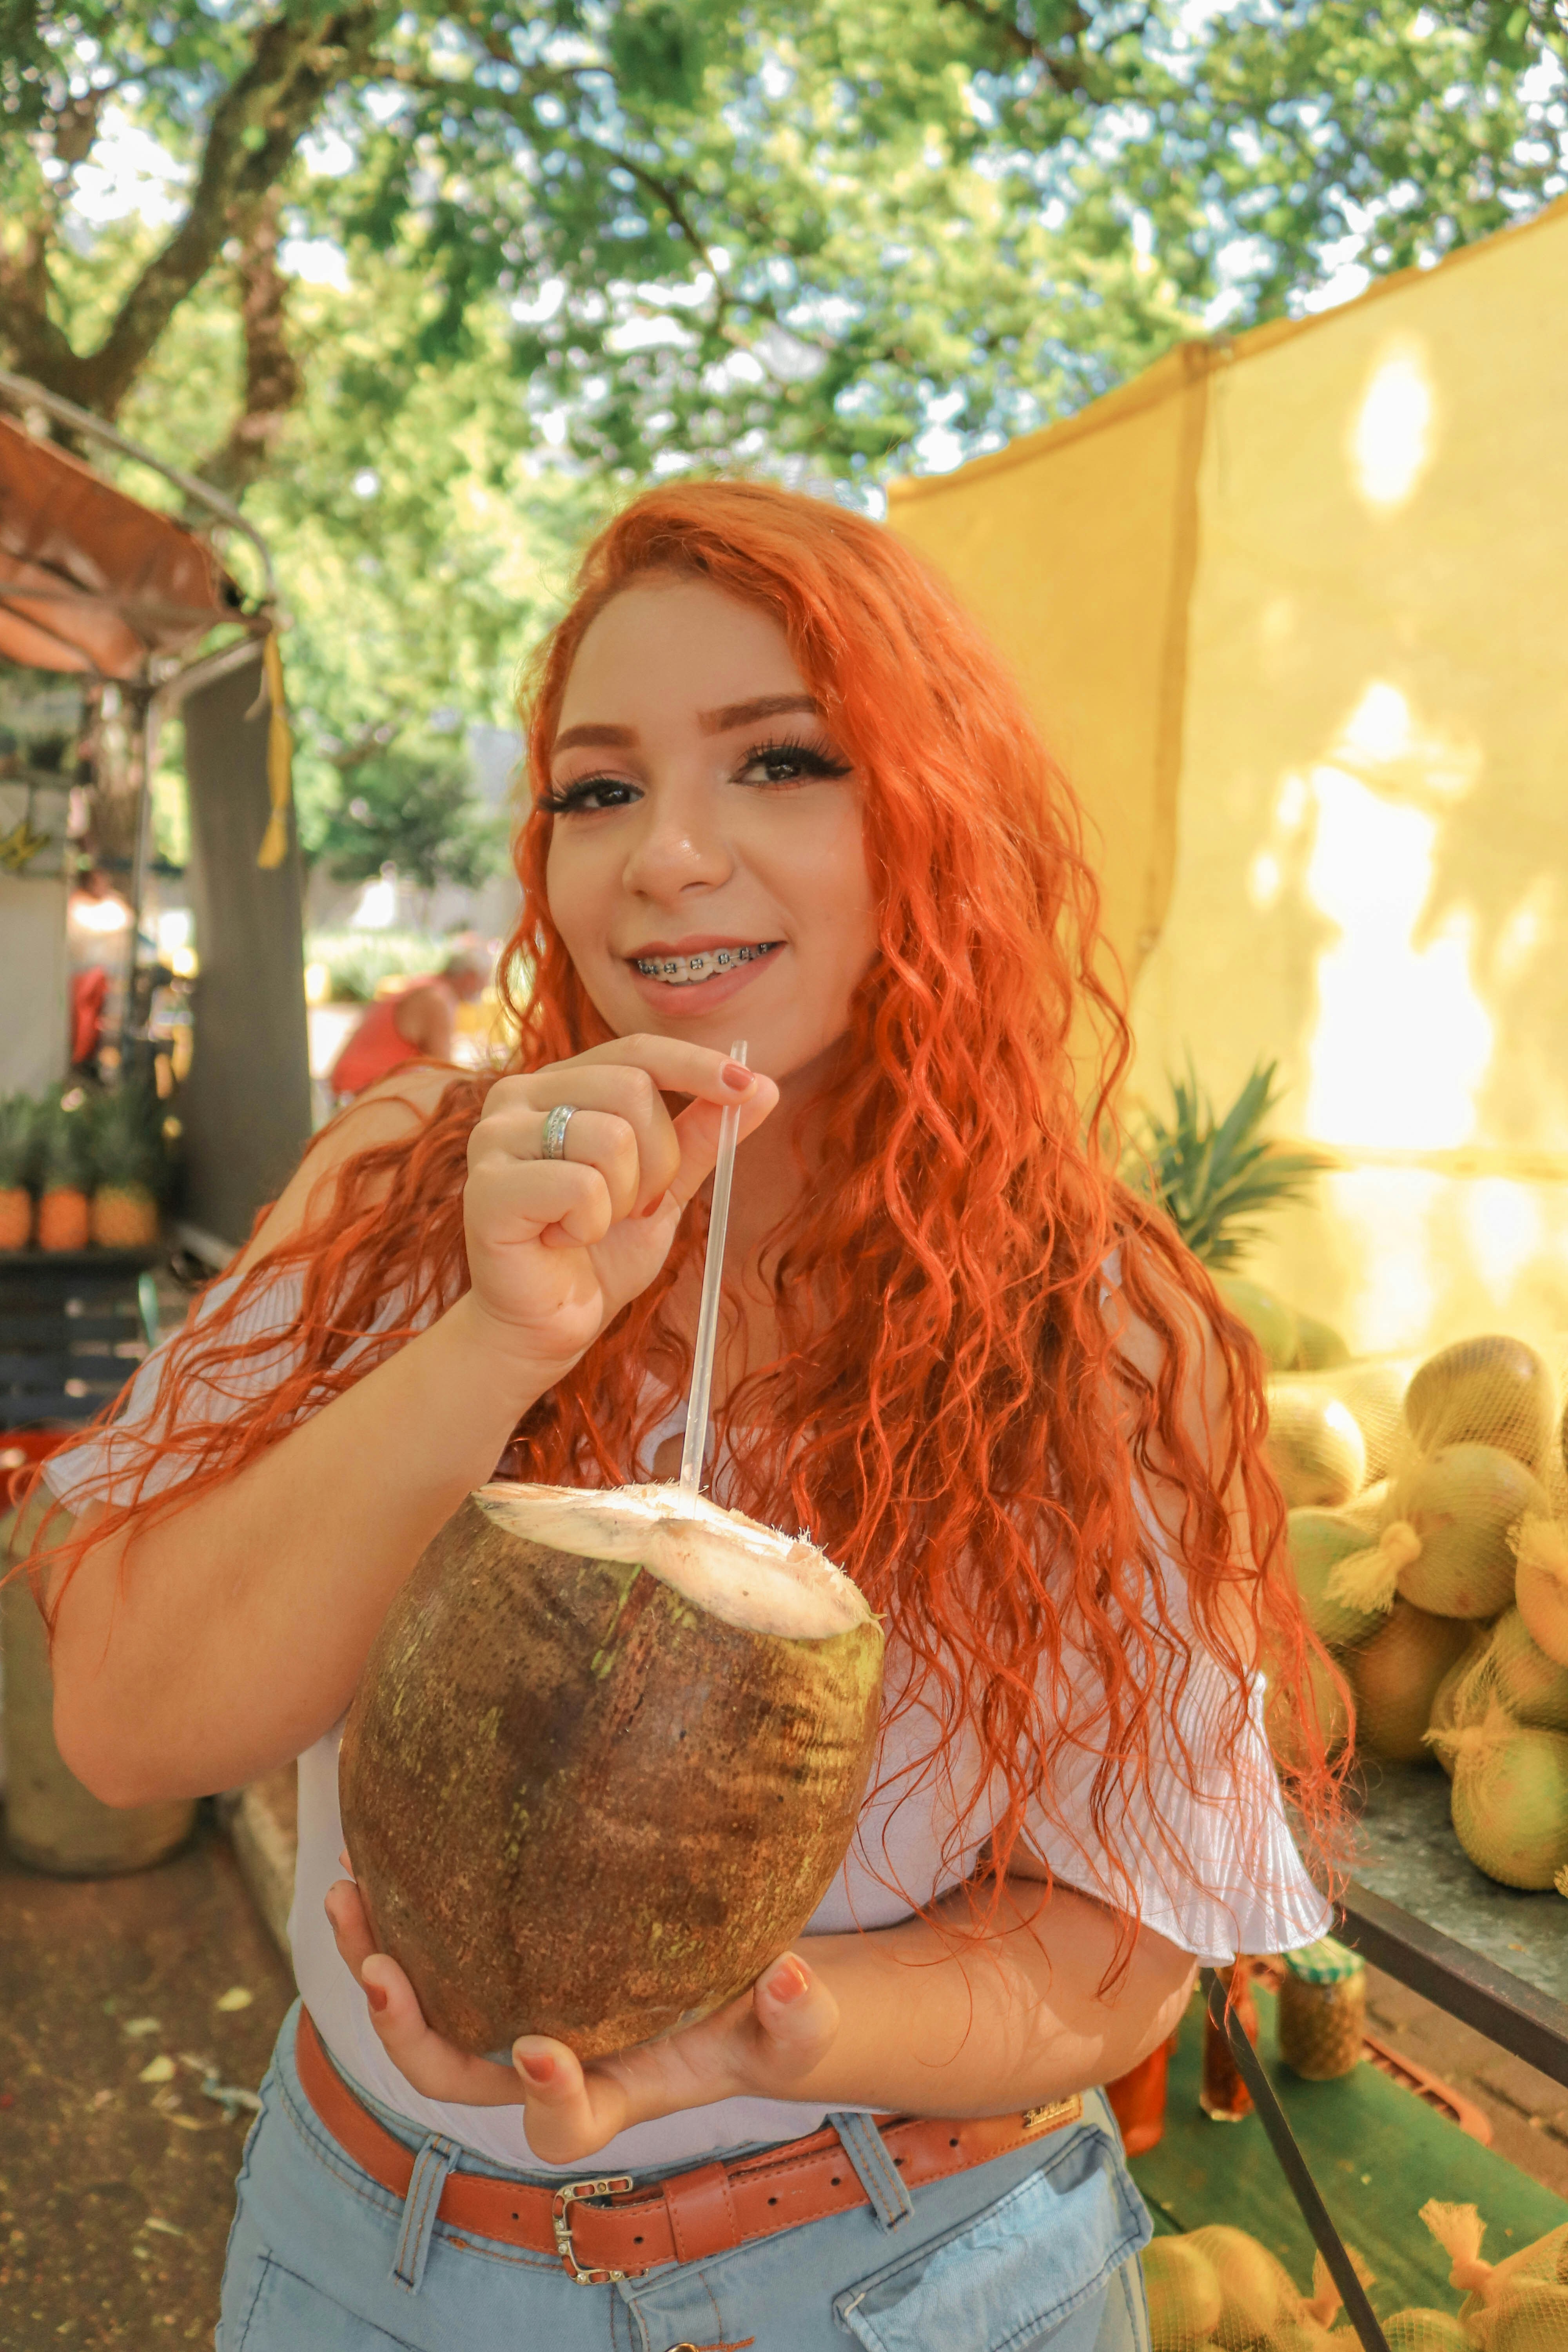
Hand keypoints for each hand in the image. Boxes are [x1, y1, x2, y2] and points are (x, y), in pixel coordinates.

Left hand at [324, 1874, 838, 2164]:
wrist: (738, 1992)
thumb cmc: (763, 2015)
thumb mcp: (793, 2021)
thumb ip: (797, 2014)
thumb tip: (789, 1977)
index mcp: (611, 2092)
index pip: (564, 2124)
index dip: (548, 2096)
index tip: (541, 2048)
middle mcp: (548, 2062)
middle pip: (456, 2077)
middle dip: (409, 2033)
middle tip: (381, 1971)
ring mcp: (514, 2009)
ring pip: (423, 2012)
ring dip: (374, 1962)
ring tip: (345, 1893)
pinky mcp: (500, 1957)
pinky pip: (433, 1947)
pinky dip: (398, 1906)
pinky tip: (376, 1844)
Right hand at [461, 1037, 776, 1376]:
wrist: (546, 1326)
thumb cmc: (599, 1253)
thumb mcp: (666, 1186)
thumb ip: (704, 1134)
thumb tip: (764, 1086)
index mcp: (558, 1085)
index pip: (637, 1051)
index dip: (696, 1064)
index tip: (748, 1086)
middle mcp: (517, 1097)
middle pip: (631, 1088)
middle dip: (659, 1161)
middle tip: (634, 1207)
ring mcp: (493, 1138)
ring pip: (610, 1137)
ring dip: (625, 1199)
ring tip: (593, 1225)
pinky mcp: (486, 1188)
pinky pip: (580, 1187)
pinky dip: (590, 1226)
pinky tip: (563, 1241)